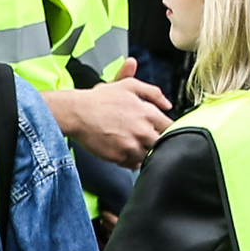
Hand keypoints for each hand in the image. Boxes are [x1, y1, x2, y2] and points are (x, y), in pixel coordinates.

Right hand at [48, 62, 174, 164]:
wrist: (78, 113)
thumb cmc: (101, 99)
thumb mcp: (129, 85)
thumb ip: (153, 93)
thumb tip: (168, 104)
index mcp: (149, 114)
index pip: (171, 127)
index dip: (167, 128)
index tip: (162, 129)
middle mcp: (143, 132)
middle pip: (162, 143)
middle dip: (157, 140)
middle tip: (148, 137)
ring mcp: (131, 146)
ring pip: (149, 156)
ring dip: (145, 151)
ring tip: (135, 144)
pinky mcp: (118, 158)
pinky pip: (134, 164)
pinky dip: (133, 160)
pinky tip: (126, 150)